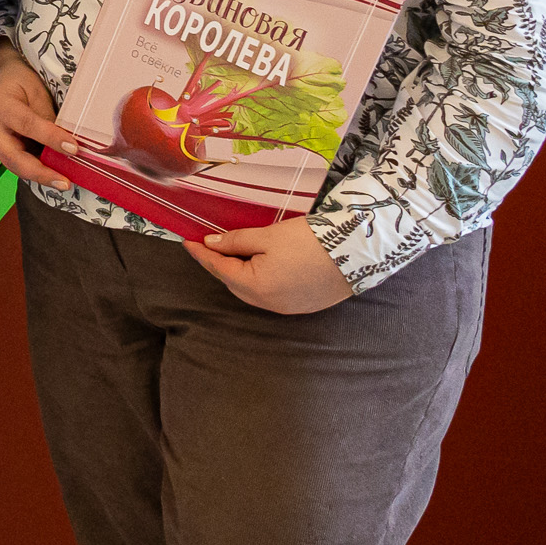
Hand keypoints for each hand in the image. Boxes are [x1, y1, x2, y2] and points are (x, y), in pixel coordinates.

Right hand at [0, 44, 73, 188]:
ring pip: (14, 165)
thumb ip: (48, 119)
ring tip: (63, 183)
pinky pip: (18, 163)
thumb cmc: (21, 81)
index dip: (51, 138)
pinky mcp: (0, 149)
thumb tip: (69, 143)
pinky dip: (36, 171)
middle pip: (12, 157)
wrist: (1, 79)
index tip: (74, 149)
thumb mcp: (37, 92)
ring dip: (40, 176)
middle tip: (64, 183)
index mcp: (0, 106)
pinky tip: (54, 176)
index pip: (27, 124)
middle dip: (40, 173)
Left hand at [187, 219, 356, 313]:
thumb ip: (236, 242)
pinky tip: (259, 267)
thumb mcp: (267, 236)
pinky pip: (271, 295)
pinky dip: (259, 281)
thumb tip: (212, 244)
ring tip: (234, 253)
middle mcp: (270, 304)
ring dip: (240, 273)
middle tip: (211, 244)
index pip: (220, 269)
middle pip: (234, 283)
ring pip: (252, 291)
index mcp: (257, 287)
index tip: (188, 242)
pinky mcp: (303, 305)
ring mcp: (288, 308)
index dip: (202, 254)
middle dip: (221, 264)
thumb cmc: (310, 241)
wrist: (357, 252)